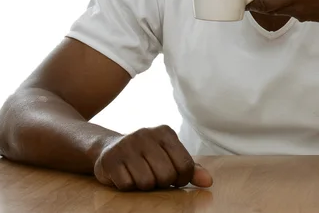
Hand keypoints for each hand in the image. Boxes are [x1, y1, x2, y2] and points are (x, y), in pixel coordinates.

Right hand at [93, 125, 212, 190]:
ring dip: (144, 186)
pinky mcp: (110, 159)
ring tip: (140, 174)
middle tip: (155, 176)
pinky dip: (128, 186)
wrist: (110, 148)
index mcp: (165, 132)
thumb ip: (190, 167)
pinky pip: (127, 185)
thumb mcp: (170, 155)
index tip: (175, 178)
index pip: (185, 165)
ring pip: (146, 182)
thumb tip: (208, 182)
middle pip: (166, 176)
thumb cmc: (147, 155)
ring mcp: (127, 145)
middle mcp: (147, 134)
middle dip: (162, 183)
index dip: (182, 179)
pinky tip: (126, 174)